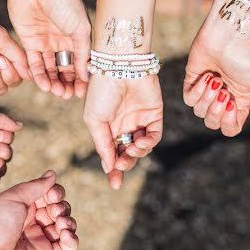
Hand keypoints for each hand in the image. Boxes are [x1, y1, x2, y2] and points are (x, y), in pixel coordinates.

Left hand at [0, 171, 78, 249]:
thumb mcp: (13, 197)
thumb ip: (35, 186)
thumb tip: (52, 174)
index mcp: (21, 208)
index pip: (47, 196)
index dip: (55, 192)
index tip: (52, 193)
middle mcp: (30, 224)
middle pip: (58, 210)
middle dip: (61, 206)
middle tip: (54, 208)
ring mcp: (39, 242)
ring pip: (65, 227)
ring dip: (68, 220)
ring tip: (60, 222)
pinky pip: (67, 249)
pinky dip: (72, 239)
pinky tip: (65, 234)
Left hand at [8, 0, 91, 98]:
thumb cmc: (64, 1)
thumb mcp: (80, 29)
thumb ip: (83, 53)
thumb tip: (86, 75)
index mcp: (77, 37)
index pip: (79, 63)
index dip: (80, 79)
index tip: (81, 92)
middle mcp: (61, 41)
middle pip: (63, 68)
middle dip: (65, 83)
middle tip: (66, 94)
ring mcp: (44, 41)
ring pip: (49, 68)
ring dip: (52, 81)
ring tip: (54, 91)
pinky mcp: (28, 41)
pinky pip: (33, 62)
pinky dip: (37, 74)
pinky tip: (43, 84)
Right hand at [83, 75, 163, 189]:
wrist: (119, 66)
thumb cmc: (101, 90)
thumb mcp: (94, 120)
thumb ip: (103, 144)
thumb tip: (109, 167)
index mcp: (107, 126)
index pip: (112, 152)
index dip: (114, 168)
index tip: (115, 183)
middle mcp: (124, 124)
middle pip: (128, 152)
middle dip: (126, 163)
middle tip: (121, 166)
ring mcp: (140, 119)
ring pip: (142, 147)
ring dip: (137, 153)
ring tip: (130, 149)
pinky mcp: (155, 114)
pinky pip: (154, 135)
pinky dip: (148, 143)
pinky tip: (140, 142)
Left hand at [183, 17, 249, 136]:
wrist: (230, 37)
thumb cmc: (247, 58)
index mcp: (239, 101)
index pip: (230, 127)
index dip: (228, 123)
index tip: (232, 106)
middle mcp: (223, 97)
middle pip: (213, 123)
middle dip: (216, 111)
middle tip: (223, 92)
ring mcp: (207, 89)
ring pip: (199, 112)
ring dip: (206, 98)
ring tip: (216, 80)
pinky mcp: (193, 80)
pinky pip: (188, 99)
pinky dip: (196, 91)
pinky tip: (206, 76)